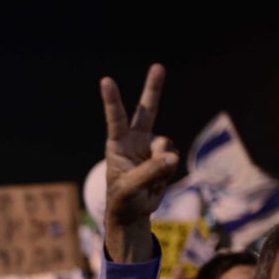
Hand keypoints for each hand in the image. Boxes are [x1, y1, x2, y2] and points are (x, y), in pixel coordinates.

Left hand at [100, 64, 179, 261]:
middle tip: (158, 67)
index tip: (105, 81)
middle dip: (153, 88)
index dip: (112, 100)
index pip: (115, 119)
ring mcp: (152, 148)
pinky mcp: (165, 157)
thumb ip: (149, 172)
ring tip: (149, 180)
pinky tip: (157, 181)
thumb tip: (172, 156)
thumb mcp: (130, 188)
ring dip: (161, 162)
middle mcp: (135, 141)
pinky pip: (172, 159)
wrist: (134, 211)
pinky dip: (167, 171)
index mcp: (118, 144)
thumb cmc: (123, 199)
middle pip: (146, 111)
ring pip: (165, 145)